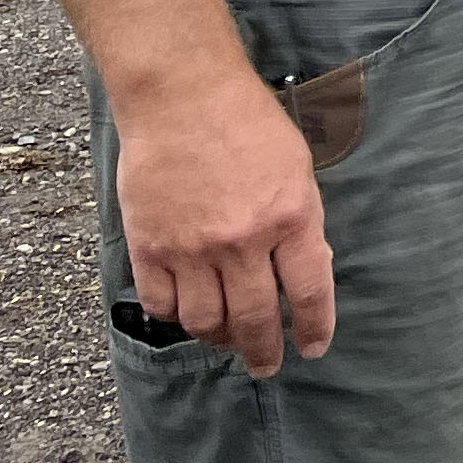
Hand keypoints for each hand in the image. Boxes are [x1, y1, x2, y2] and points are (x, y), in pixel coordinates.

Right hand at [115, 74, 332, 374]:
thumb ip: (300, 222)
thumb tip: (304, 271)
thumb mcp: (297, 169)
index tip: (312, 348)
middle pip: (254, 319)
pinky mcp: (150, 248)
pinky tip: (187, 314)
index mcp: (290, 218)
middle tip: (267, 365)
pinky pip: (162, 304)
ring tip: (227, 342)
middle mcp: (242, 241)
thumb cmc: (248, 123)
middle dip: (263, 351)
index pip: (308, 292)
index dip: (312, 327)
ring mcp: (191, 249)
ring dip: (219, 339)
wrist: (184, 98)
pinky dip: (175, 317)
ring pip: (204, 321)